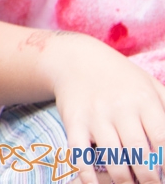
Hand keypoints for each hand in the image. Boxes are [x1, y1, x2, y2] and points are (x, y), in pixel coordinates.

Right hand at [44, 32, 164, 183]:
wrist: (75, 59)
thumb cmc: (121, 78)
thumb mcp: (151, 86)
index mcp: (143, 100)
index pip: (161, 138)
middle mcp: (120, 108)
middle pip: (138, 152)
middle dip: (148, 178)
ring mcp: (95, 115)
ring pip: (112, 157)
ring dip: (123, 180)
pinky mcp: (74, 121)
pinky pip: (80, 153)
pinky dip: (88, 175)